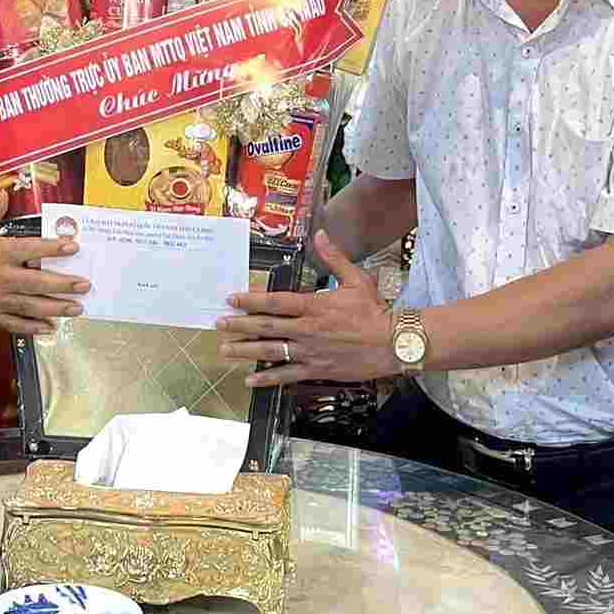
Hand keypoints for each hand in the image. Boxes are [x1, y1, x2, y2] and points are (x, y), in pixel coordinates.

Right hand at [0, 191, 88, 335]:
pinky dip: (33, 328)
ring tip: (76, 308)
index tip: (74, 248)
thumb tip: (5, 193)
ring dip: (56, 308)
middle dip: (64, 284)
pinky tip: (50, 328)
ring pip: (32, 306)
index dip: (54, 249)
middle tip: (85, 285)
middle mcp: (0, 277)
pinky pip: (15, 324)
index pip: (31, 250)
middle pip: (38, 282)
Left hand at [216, 230, 397, 386]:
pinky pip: (286, 375)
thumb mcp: (355, 279)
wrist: (394, 343)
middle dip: (239, 325)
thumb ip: (334, 257)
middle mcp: (307, 330)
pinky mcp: (316, 369)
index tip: (232, 299)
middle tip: (219, 324)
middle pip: (266, 326)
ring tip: (225, 349)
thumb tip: (320, 235)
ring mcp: (309, 352)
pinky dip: (267, 378)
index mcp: (314, 306)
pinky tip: (250, 379)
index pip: (275, 302)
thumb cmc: (375, 312)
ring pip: (271, 351)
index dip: (250, 300)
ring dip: (245, 350)